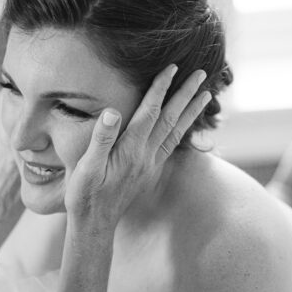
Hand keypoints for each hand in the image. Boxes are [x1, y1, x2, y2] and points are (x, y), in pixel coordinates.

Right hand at [65, 66, 211, 226]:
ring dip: (191, 111)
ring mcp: (150, 164)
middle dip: (185, 94)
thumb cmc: (85, 195)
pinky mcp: (149, 171)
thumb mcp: (86, 167)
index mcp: (130, 150)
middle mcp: (145, 155)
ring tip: (206, 94)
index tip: (172, 68)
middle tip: (201, 73)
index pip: (149, 112)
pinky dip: (183, 130)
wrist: (94, 223)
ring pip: (176, 132)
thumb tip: (111, 112)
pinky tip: (187, 124)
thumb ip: (100, 139)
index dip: (160, 89)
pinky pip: (172, 145)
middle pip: (170, 119)